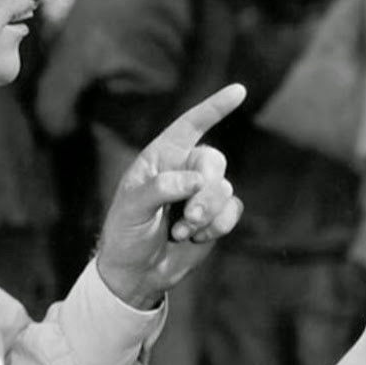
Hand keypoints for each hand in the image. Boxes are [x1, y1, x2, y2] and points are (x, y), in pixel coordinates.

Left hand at [96, 84, 245, 308]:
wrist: (137, 273)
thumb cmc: (126, 233)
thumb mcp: (132, 207)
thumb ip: (161, 188)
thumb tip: (196, 181)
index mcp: (160, 157)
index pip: (190, 125)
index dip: (214, 107)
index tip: (239, 91)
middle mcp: (184, 170)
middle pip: (213, 161)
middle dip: (206, 190)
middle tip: (189, 216)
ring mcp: (202, 193)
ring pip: (224, 189)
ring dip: (206, 214)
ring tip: (182, 232)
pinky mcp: (216, 216)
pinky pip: (233, 210)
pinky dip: (218, 226)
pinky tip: (196, 238)